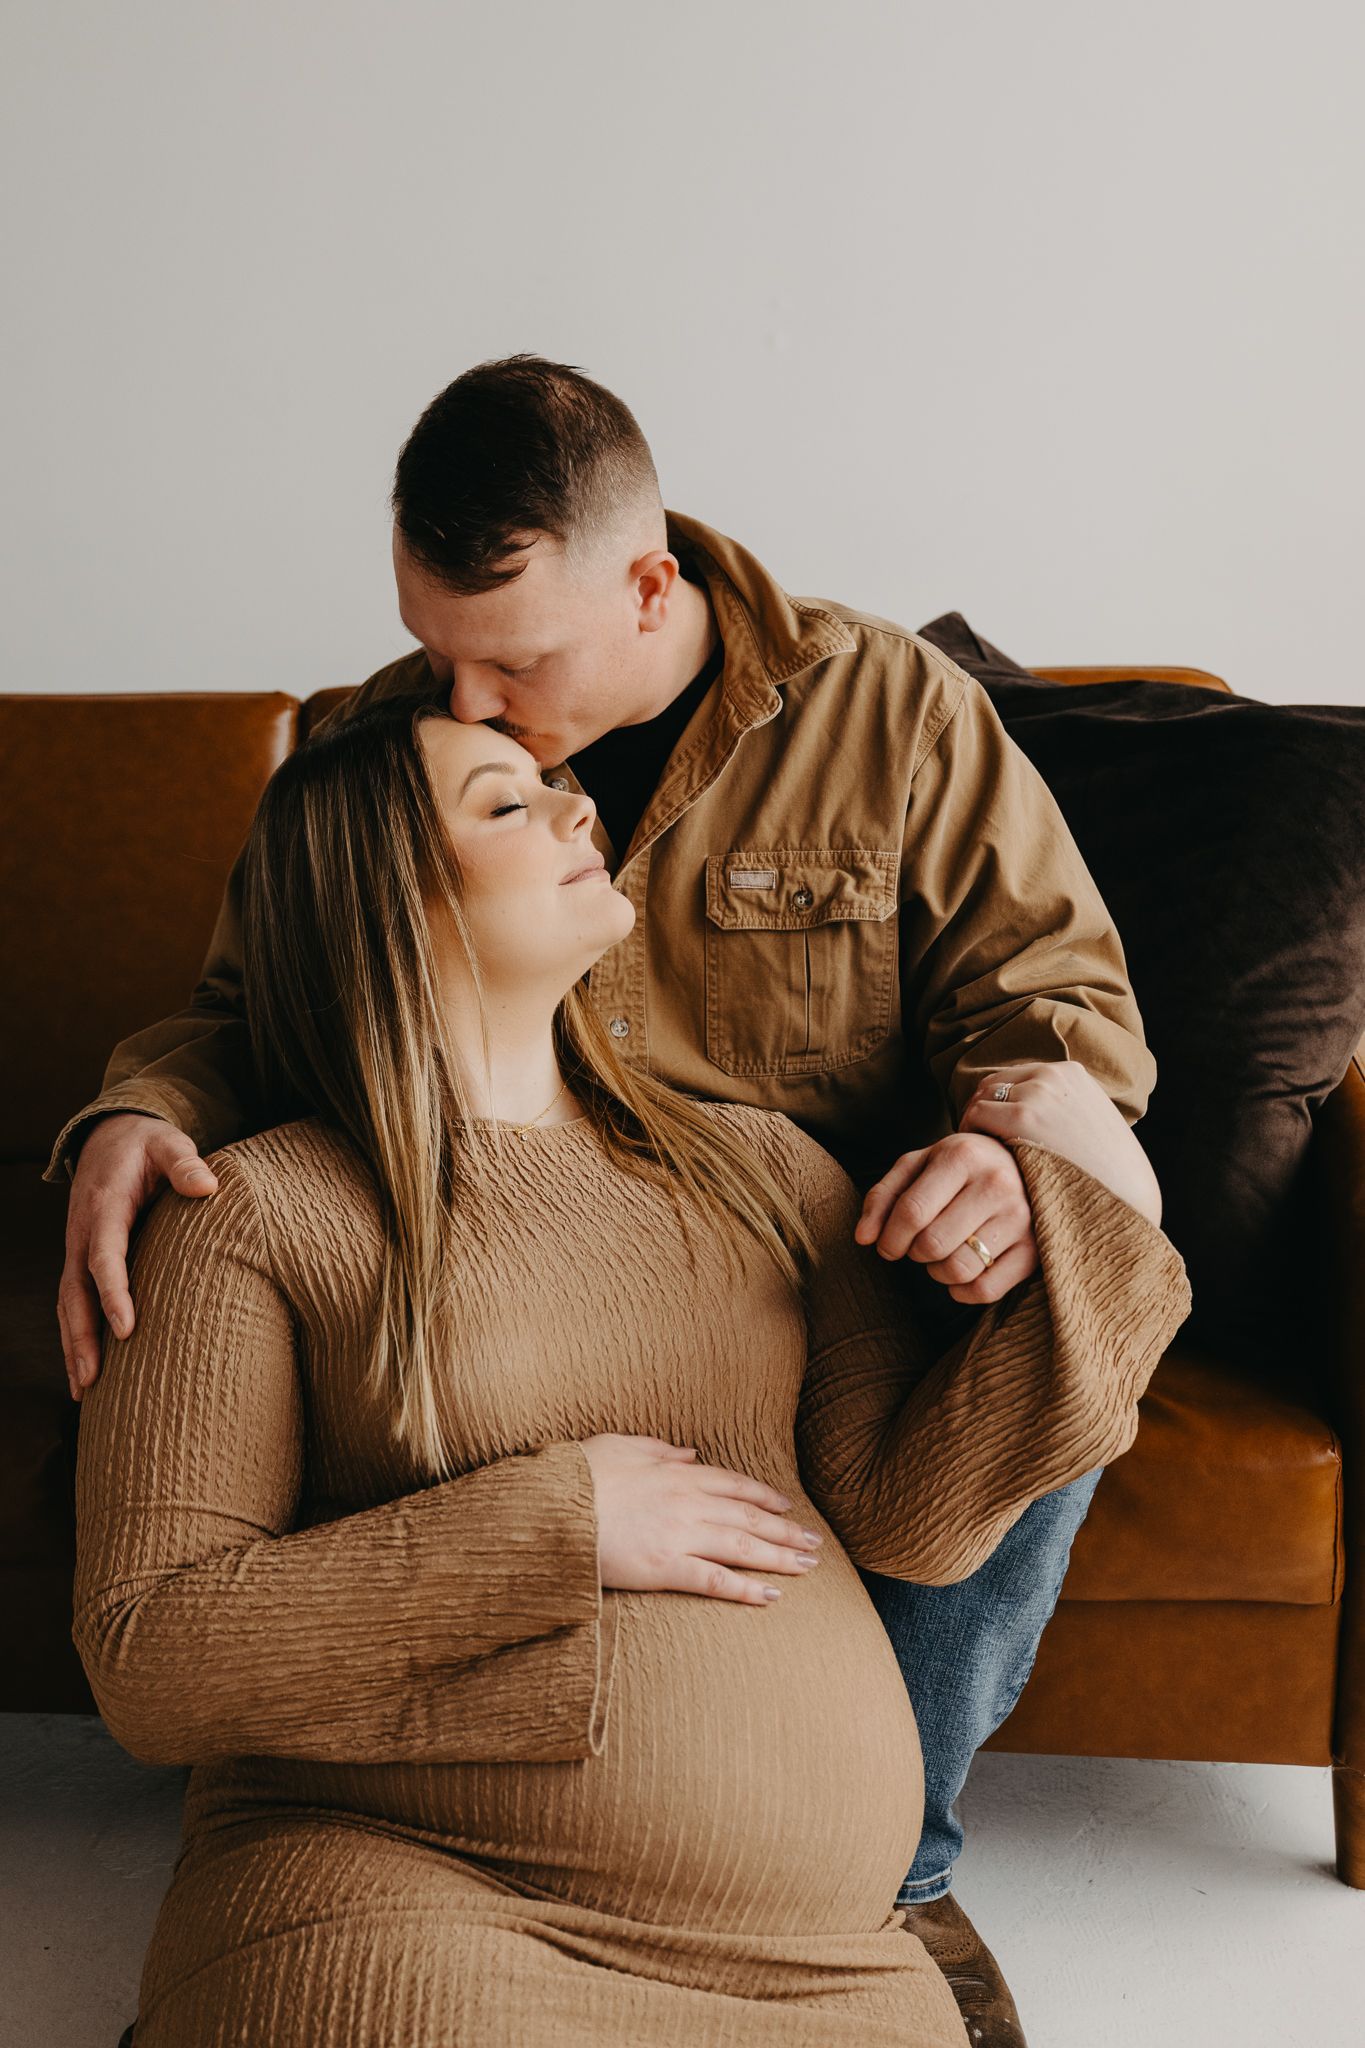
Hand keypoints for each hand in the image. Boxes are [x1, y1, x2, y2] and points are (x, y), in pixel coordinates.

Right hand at [57, 1113, 219, 1402]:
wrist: (110, 1137)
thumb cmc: (148, 1146)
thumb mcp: (169, 1144)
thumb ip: (186, 1164)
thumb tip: (207, 1186)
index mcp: (104, 1207)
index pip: (104, 1256)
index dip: (112, 1294)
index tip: (126, 1330)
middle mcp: (82, 1233)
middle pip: (75, 1291)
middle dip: (81, 1337)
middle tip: (92, 1381)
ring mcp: (76, 1248)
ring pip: (68, 1304)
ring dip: (73, 1346)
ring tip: (83, 1391)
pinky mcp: (80, 1260)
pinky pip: (72, 1303)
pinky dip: (74, 1336)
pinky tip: (83, 1372)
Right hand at [578, 1433, 823, 1605]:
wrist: (550, 1509)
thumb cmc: (577, 1477)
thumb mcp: (618, 1446)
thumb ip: (658, 1448)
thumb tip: (689, 1453)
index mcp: (676, 1473)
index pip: (733, 1484)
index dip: (764, 1496)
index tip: (787, 1507)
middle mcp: (687, 1502)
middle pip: (748, 1516)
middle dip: (785, 1531)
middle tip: (814, 1543)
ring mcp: (679, 1535)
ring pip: (742, 1546)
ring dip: (778, 1557)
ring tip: (806, 1566)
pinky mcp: (665, 1568)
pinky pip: (715, 1580)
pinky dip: (746, 1589)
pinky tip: (770, 1597)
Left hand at [855, 1130, 1038, 1303]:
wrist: (1022, 1162)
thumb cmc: (958, 1167)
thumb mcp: (917, 1166)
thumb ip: (883, 1197)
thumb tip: (863, 1238)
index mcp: (962, 1156)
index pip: (911, 1212)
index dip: (890, 1238)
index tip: (887, 1246)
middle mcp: (996, 1184)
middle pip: (932, 1245)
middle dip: (914, 1253)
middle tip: (919, 1245)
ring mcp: (1020, 1217)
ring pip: (958, 1270)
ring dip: (937, 1272)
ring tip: (942, 1254)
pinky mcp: (1034, 1248)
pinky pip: (986, 1291)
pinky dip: (963, 1292)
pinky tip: (962, 1272)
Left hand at [958, 1057, 1162, 1225]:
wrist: (1125, 1196)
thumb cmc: (1108, 1173)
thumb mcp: (1090, 1126)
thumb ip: (1063, 1113)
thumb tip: (1035, 1123)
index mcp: (1071, 1074)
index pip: (1016, 1078)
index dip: (998, 1104)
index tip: (992, 1131)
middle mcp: (1052, 1075)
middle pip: (993, 1084)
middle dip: (982, 1112)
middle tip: (977, 1144)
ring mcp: (1037, 1093)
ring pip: (980, 1099)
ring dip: (974, 1125)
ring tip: (977, 1155)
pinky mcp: (1022, 1117)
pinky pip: (976, 1117)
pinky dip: (970, 1135)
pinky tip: (978, 1160)